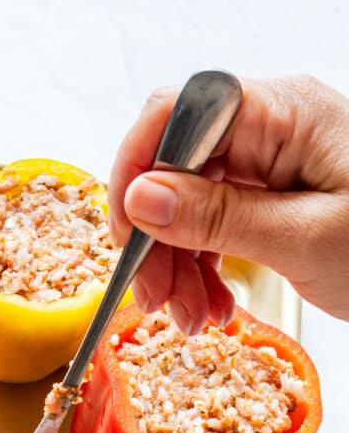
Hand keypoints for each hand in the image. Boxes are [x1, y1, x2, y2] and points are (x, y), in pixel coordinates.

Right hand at [108, 75, 348, 332]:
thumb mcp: (306, 239)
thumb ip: (218, 217)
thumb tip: (142, 197)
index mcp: (284, 115)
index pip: (175, 115)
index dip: (136, 172)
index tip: (127, 237)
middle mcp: (272, 129)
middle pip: (174, 167)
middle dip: (156, 237)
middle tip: (157, 299)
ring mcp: (272, 163)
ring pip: (187, 203)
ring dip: (177, 263)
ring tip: (191, 317)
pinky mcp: (274, 197)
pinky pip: (215, 224)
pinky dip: (203, 268)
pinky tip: (212, 305)